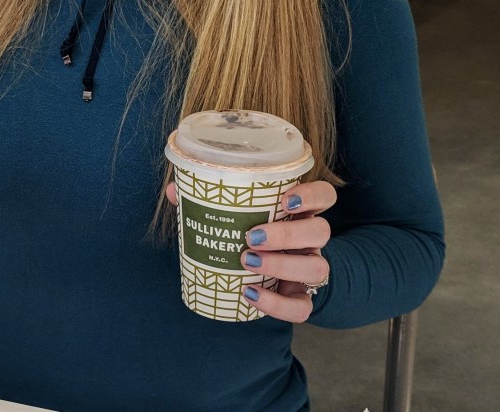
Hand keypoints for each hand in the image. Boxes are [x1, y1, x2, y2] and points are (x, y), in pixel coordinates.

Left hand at [165, 180, 335, 323]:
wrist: (261, 273)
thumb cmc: (245, 232)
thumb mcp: (233, 213)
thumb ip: (208, 199)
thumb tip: (174, 191)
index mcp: (299, 211)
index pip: (325, 195)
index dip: (312, 196)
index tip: (285, 199)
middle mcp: (310, 239)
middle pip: (321, 230)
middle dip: (287, 234)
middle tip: (251, 236)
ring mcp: (310, 268)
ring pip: (317, 267)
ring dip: (283, 266)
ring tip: (247, 262)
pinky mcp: (302, 298)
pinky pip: (302, 307)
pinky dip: (277, 304)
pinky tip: (250, 294)